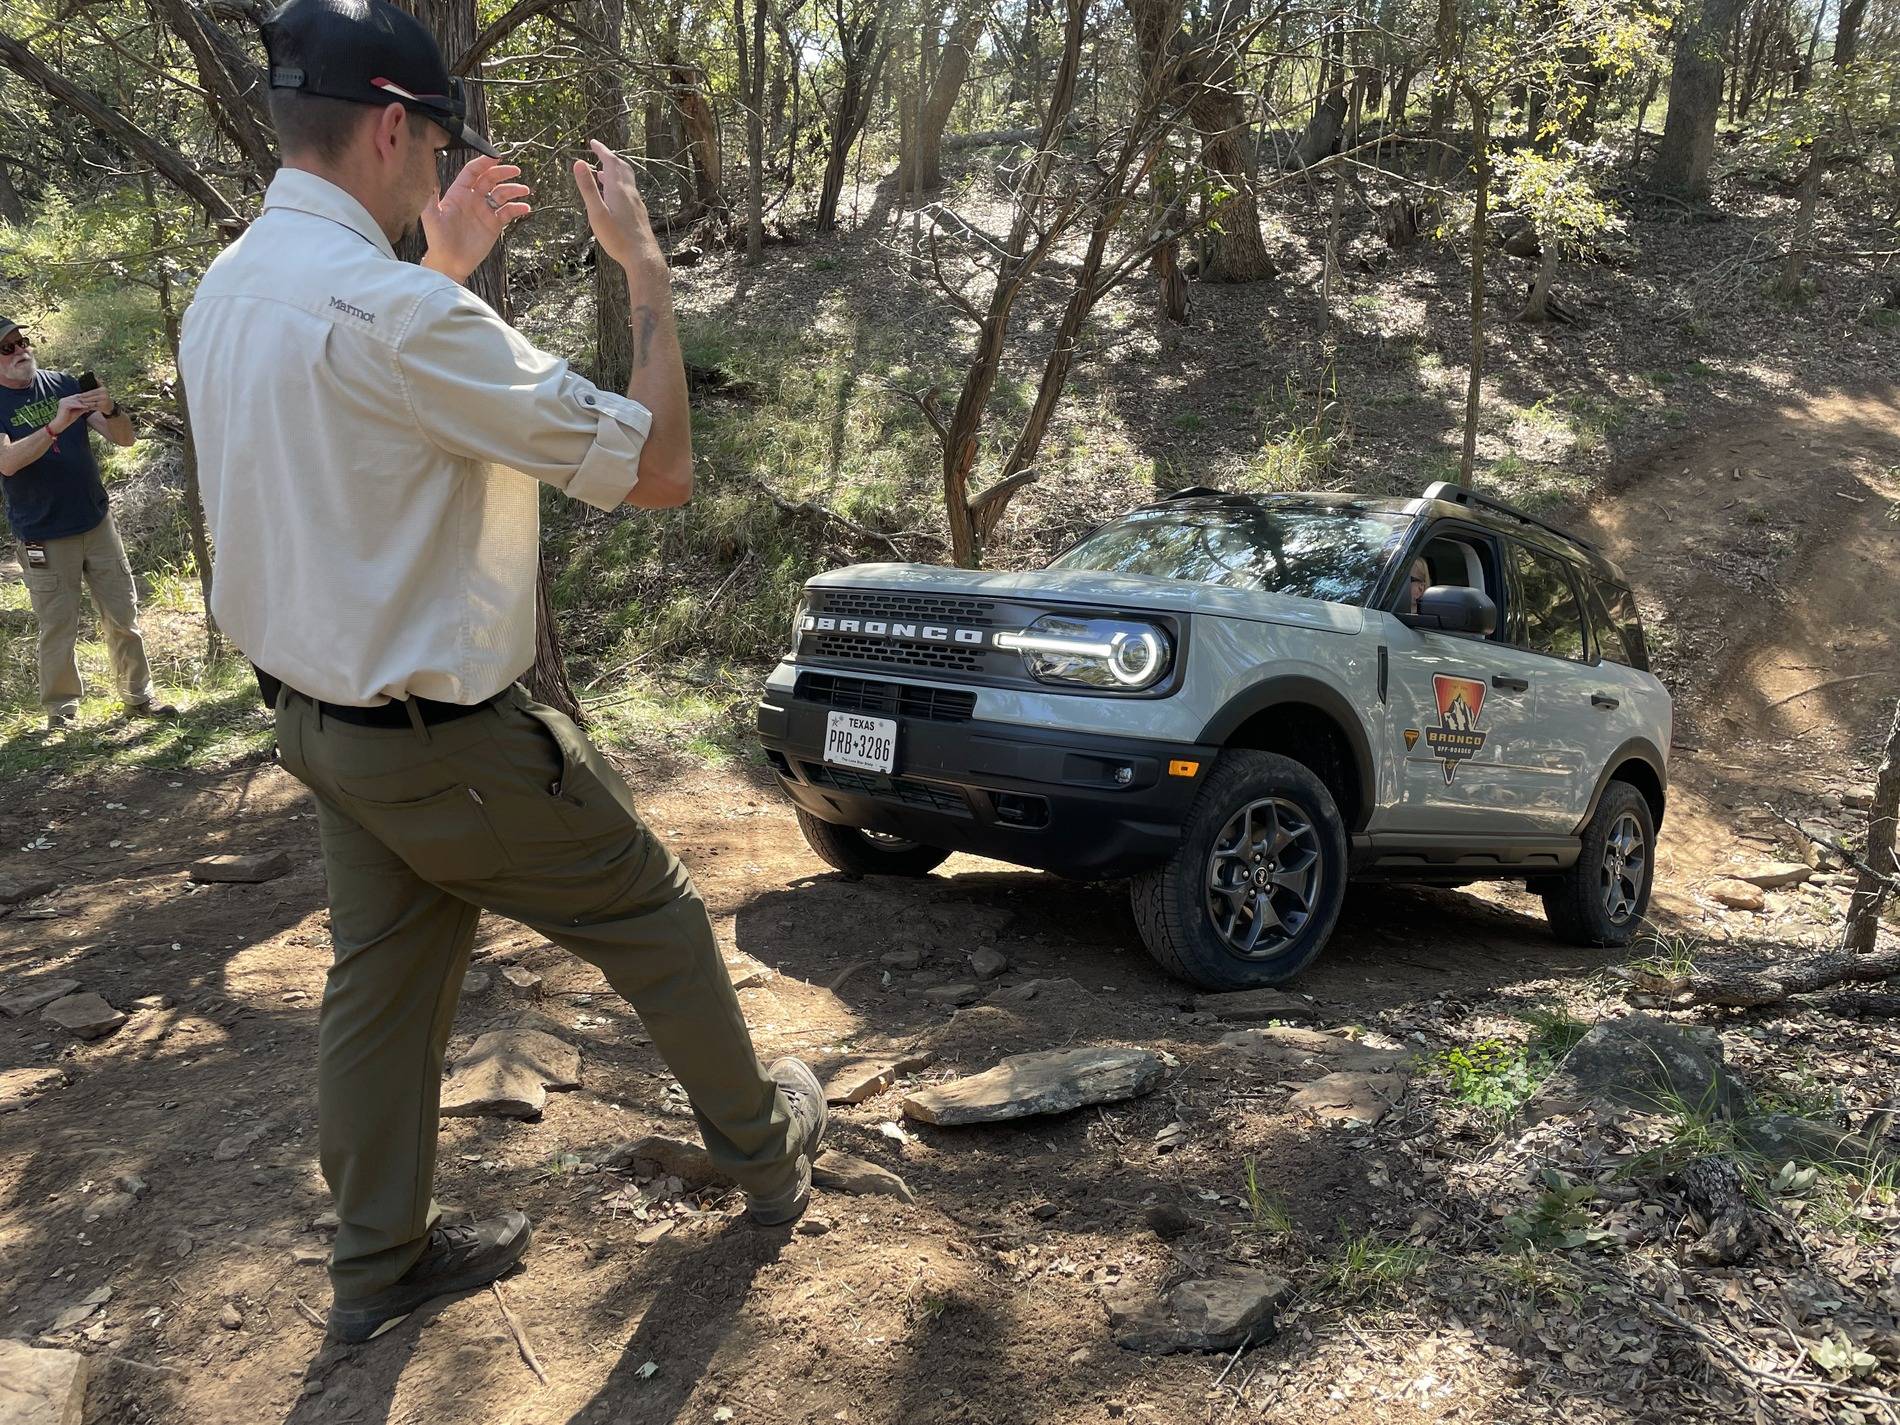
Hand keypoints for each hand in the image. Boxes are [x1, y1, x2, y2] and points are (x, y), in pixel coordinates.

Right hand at [49, 394, 95, 433]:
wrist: (60, 424)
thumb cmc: (69, 419)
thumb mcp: (78, 411)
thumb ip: (83, 407)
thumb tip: (92, 404)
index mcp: (66, 400)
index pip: (77, 397)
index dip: (86, 398)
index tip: (94, 400)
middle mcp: (64, 399)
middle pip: (77, 397)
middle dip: (86, 399)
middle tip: (95, 400)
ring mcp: (63, 401)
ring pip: (76, 401)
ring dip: (85, 402)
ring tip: (92, 404)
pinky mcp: (64, 405)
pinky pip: (74, 404)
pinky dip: (81, 405)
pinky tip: (87, 407)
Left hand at [421, 157, 531, 284]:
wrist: (449, 262)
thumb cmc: (438, 239)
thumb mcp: (431, 216)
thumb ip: (431, 197)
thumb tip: (430, 179)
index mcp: (458, 193)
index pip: (472, 172)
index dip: (483, 163)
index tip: (495, 157)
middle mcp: (473, 199)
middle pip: (490, 179)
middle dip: (503, 172)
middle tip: (515, 170)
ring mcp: (484, 211)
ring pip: (502, 194)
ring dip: (513, 190)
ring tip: (524, 190)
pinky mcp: (494, 224)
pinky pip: (508, 212)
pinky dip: (517, 208)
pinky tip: (525, 207)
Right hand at [573, 140, 660, 270]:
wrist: (642, 257)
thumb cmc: (617, 238)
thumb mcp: (596, 213)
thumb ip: (588, 188)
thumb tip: (578, 162)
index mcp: (618, 189)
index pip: (610, 161)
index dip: (602, 150)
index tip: (593, 142)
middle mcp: (630, 192)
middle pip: (621, 167)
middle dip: (609, 157)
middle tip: (598, 152)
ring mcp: (636, 203)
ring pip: (627, 180)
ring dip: (615, 171)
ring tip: (602, 172)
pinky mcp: (638, 213)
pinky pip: (629, 192)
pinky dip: (619, 185)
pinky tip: (614, 196)